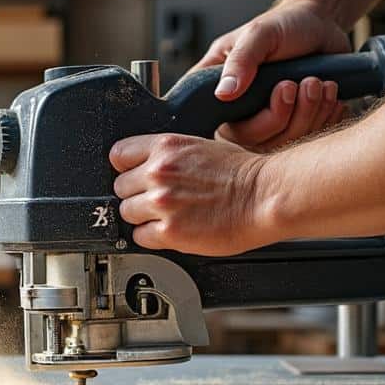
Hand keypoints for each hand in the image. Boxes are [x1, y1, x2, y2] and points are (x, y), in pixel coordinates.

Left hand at [110, 133, 277, 255]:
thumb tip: (147, 167)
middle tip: (158, 200)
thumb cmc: (242, 173)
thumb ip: (168, 156)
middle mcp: (159, 172)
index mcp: (165, 147)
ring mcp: (161, 203)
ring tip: (167, 216)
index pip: (118, 155)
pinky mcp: (169, 231)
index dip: (127, 169)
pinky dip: (152, 237)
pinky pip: (140, 237)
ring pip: (127, 213)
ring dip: (142, 217)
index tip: (134, 177)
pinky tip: (171, 231)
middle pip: (120, 187)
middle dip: (136, 194)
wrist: (265, 196)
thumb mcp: (200, 146)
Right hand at [193, 2, 351, 150]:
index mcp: (217, 89)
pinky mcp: (291, 127)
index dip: (247, 122)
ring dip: (310, 115)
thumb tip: (223, 94)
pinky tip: (329, 96)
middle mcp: (237, 112)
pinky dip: (324, 121)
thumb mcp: (260, 34)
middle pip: (255, 141)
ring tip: (319, 84)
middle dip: (287, 115)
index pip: (215, 123)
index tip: (282, 89)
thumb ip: (241, 61)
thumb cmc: (285, 25)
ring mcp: (265, 123)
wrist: (320, 26)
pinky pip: (305, 142)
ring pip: (283, 144)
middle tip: (305, 83)